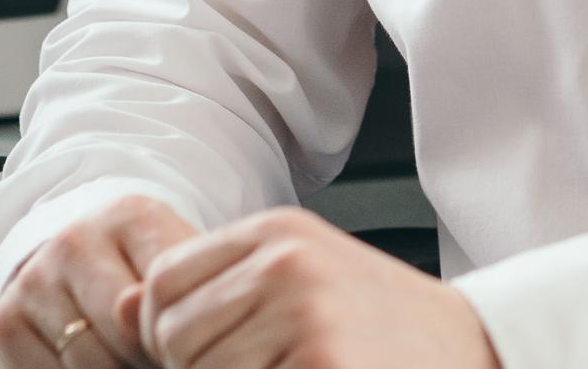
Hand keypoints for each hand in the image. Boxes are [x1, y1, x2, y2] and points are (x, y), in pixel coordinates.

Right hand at [0, 195, 199, 368]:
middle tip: (152, 358)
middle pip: (125, 334)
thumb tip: (159, 328)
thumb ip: (187, 290)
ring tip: (128, 362)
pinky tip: (88, 365)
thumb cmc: (143, 273)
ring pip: (88, 362)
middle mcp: (74, 241)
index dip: (176, 336)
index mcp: (131, 217)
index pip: (163, 294)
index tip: (180, 347)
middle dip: (146, 359)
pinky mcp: (4, 321)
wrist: (80, 265)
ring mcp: (34, 280)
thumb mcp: (179, 268)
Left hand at [135, 207, 500, 368]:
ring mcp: (306, 316)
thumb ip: (215, 289)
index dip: (164, 332)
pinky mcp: (322, 365)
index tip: (205, 353)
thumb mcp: (298, 282)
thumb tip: (115, 310)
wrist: (472, 349)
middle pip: (172, 335)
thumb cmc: (380, 325)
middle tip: (258, 367)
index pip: (161, 282)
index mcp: (277, 232)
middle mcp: (286, 264)